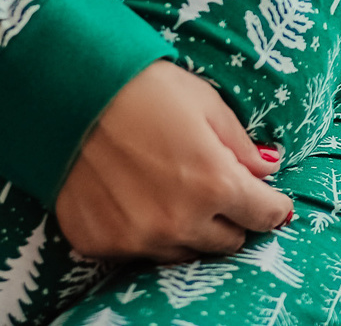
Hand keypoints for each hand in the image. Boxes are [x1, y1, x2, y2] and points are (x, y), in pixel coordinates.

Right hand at [54, 62, 292, 260]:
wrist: (68, 92)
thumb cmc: (144, 88)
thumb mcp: (206, 104)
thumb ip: (240, 144)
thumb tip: (267, 168)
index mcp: (215, 184)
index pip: (265, 215)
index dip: (271, 204)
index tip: (268, 197)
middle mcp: (179, 221)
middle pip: (228, 241)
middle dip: (230, 217)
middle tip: (215, 187)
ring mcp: (138, 239)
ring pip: (184, 252)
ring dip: (189, 228)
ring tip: (171, 191)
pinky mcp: (102, 243)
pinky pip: (138, 251)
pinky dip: (144, 231)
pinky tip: (133, 197)